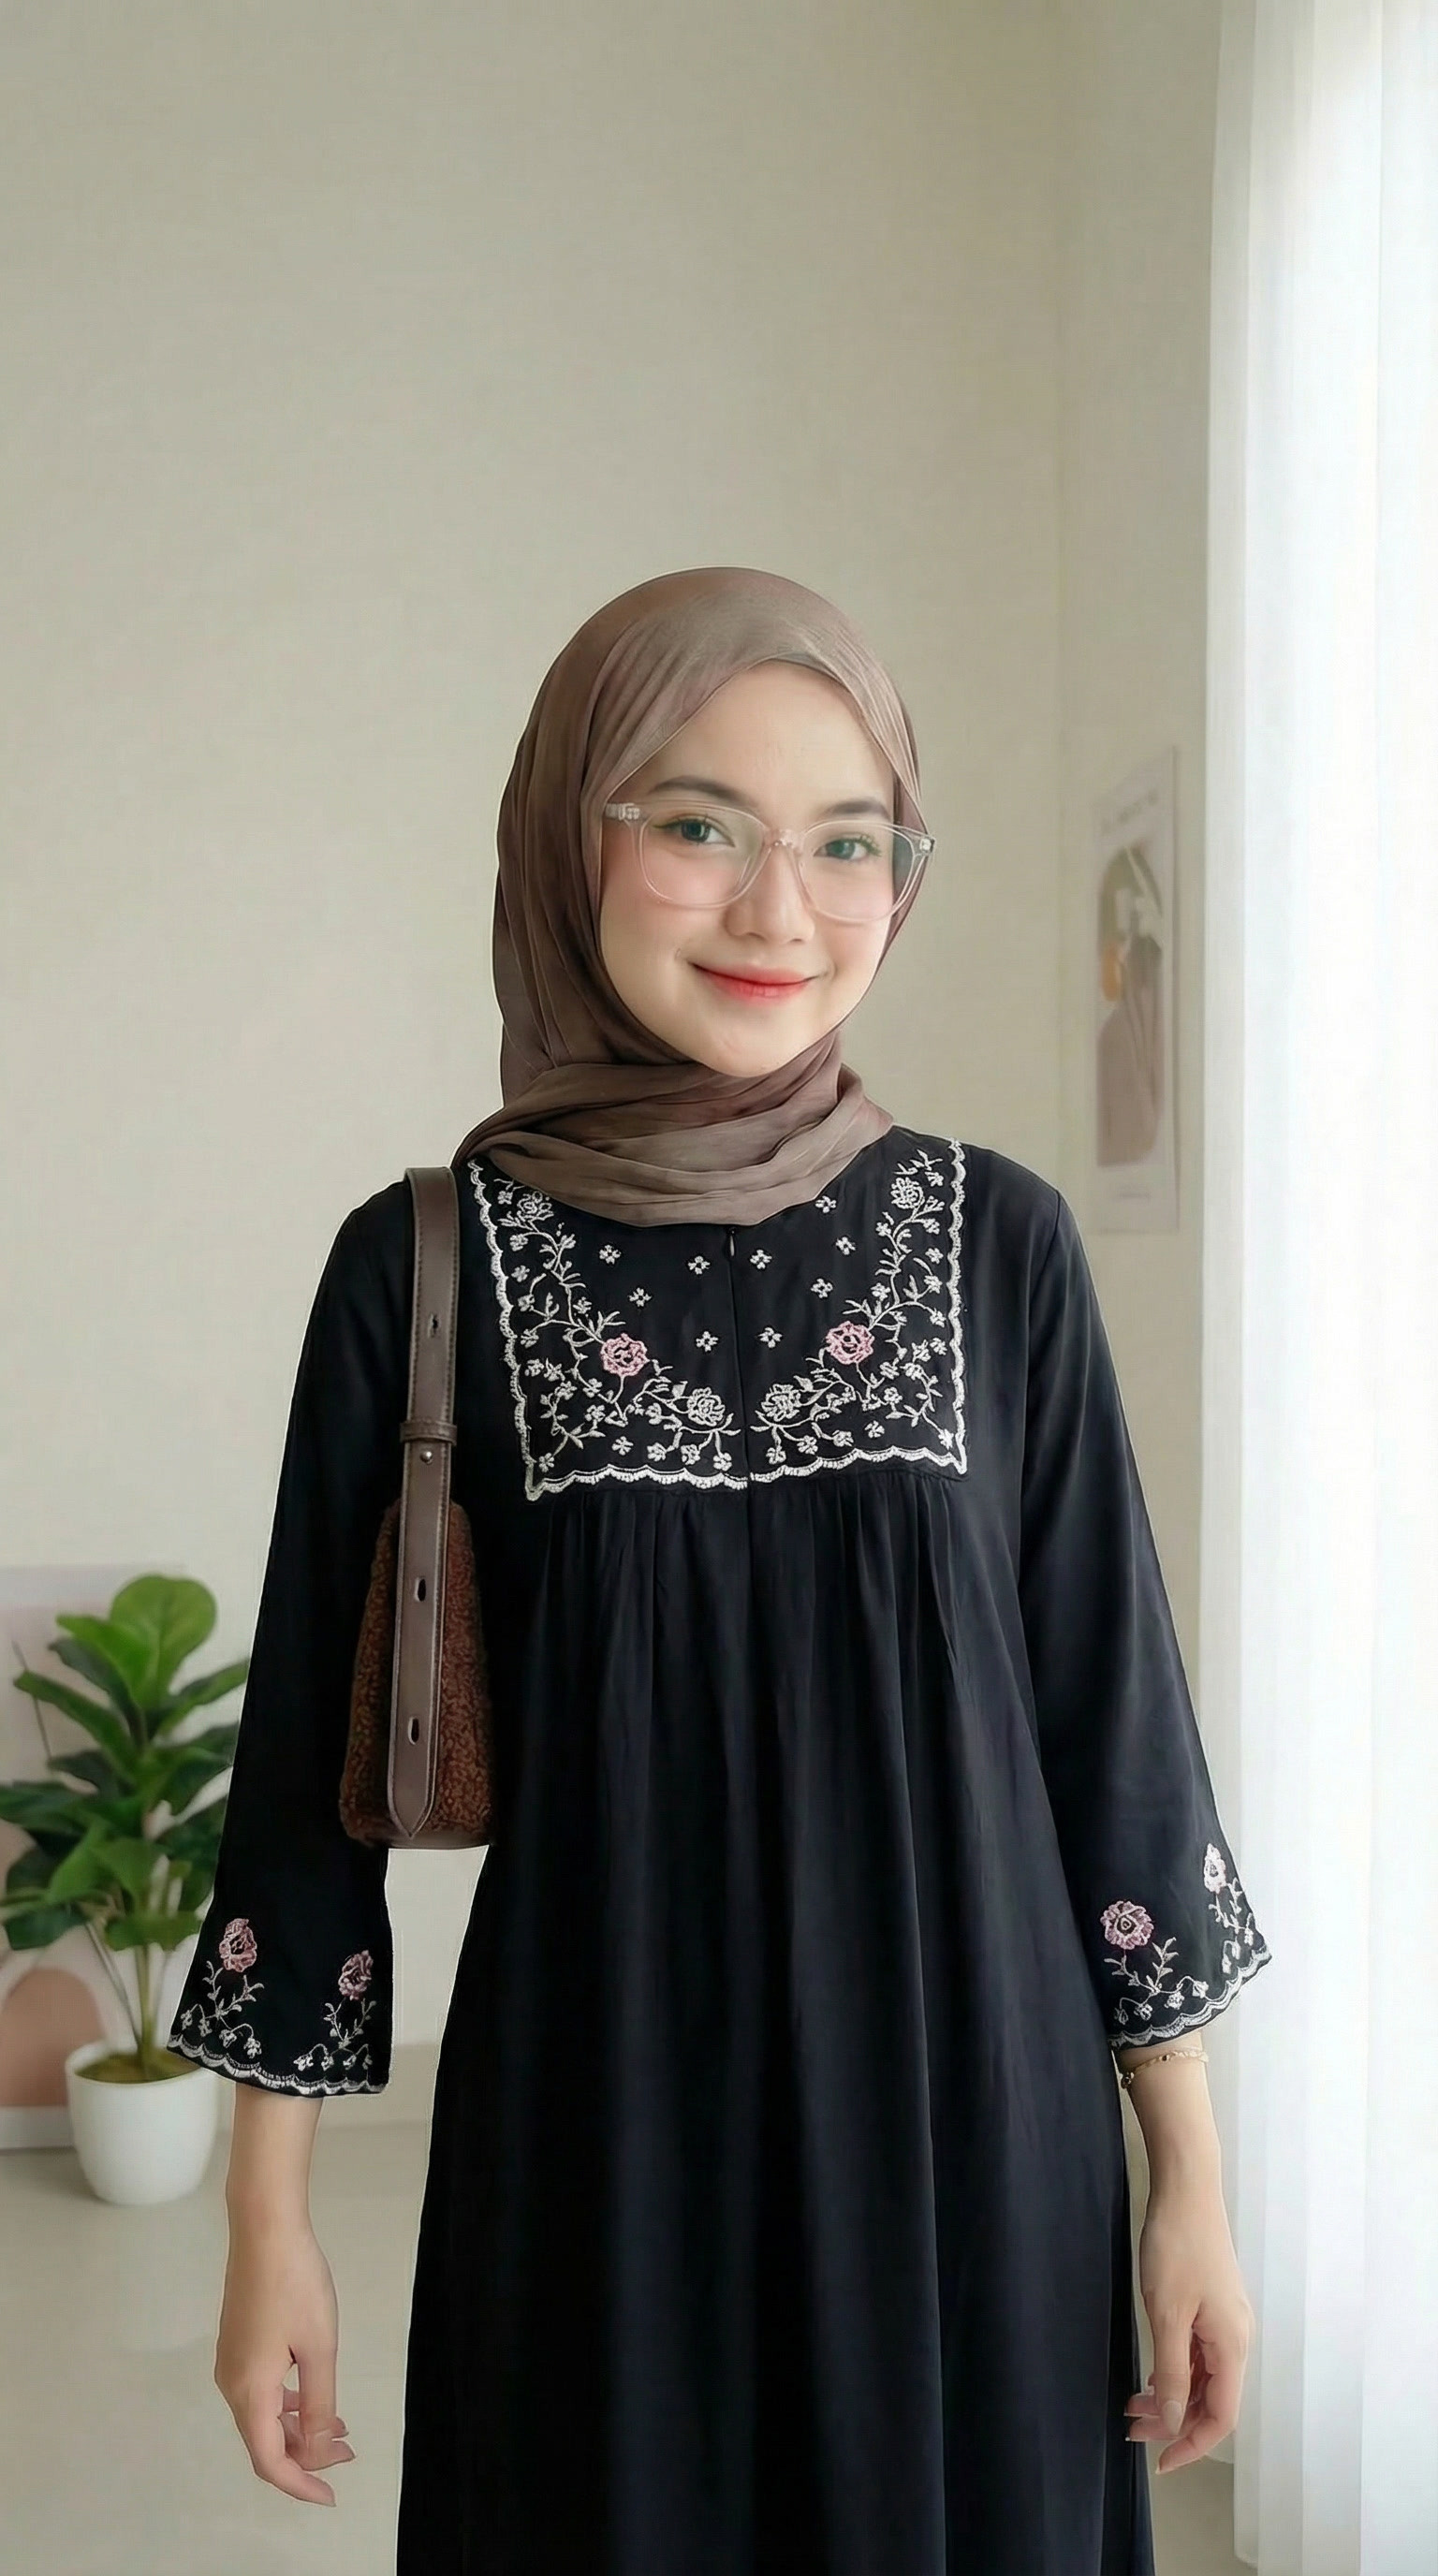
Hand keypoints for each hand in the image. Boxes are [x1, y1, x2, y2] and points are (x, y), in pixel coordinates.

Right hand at [215, 2210, 356, 2505]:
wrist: (264, 2228)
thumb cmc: (295, 2285)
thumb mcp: (319, 2347)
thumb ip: (319, 2404)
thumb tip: (318, 2449)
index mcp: (249, 2391)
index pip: (269, 2460)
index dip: (300, 2484)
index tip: (332, 2496)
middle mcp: (231, 2384)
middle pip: (264, 2441)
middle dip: (305, 2456)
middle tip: (348, 2454)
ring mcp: (231, 2362)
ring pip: (263, 2416)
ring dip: (299, 2429)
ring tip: (341, 2430)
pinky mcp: (238, 2342)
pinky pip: (261, 2392)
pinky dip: (288, 2404)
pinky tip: (314, 2395)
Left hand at [1126, 2177, 1254, 2473]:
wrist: (1187, 2188)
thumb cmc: (1177, 2247)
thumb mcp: (1167, 2314)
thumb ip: (1173, 2372)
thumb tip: (1175, 2422)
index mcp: (1233, 2346)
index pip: (1221, 2417)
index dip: (1191, 2446)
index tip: (1158, 2462)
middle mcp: (1237, 2339)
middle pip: (1213, 2400)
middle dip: (1175, 2422)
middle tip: (1131, 2429)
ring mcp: (1226, 2321)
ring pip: (1204, 2378)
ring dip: (1172, 2397)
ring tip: (1133, 2405)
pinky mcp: (1213, 2306)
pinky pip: (1199, 2355)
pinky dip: (1176, 2371)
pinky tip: (1151, 2376)